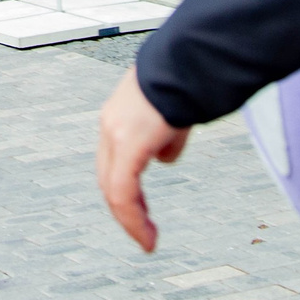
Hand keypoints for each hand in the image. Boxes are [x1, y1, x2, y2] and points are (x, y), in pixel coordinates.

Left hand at [97, 68, 189, 252]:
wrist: (190, 58)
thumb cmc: (187, 78)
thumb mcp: (173, 113)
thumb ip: (164, 136)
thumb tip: (163, 156)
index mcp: (118, 117)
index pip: (113, 162)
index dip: (126, 190)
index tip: (141, 212)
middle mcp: (110, 125)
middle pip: (108, 179)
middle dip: (126, 211)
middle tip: (144, 235)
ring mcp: (115, 133)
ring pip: (113, 189)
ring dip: (131, 219)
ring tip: (148, 240)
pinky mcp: (128, 143)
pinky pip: (123, 191)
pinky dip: (133, 217)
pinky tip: (147, 234)